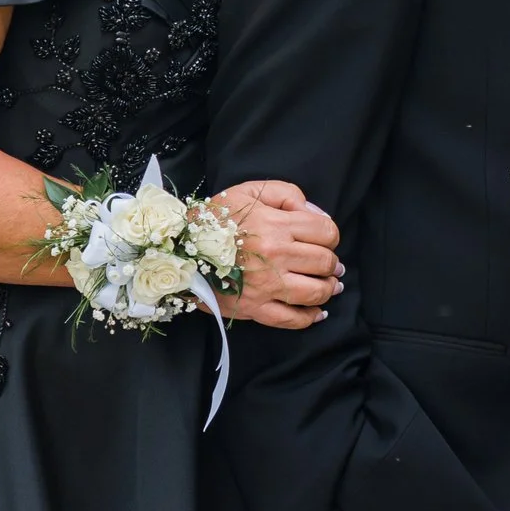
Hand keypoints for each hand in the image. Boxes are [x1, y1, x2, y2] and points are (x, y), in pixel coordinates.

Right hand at [212, 180, 342, 330]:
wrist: (177, 248)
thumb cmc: (215, 218)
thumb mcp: (250, 191)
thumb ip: (288, 194)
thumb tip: (316, 214)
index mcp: (276, 225)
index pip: (326, 232)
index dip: (331, 236)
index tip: (326, 240)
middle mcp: (275, 256)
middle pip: (324, 262)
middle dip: (332, 263)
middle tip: (332, 265)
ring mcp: (266, 285)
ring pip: (314, 292)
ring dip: (328, 289)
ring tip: (331, 285)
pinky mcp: (253, 308)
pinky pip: (290, 319)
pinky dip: (309, 318)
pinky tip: (318, 313)